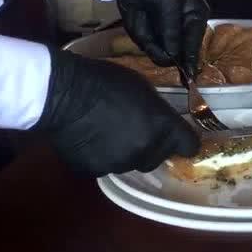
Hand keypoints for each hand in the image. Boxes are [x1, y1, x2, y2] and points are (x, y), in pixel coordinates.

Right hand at [35, 48, 199, 176]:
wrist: (63, 92)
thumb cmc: (104, 80)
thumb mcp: (141, 86)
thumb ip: (156, 109)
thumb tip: (161, 120)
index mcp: (162, 126)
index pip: (189, 145)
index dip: (184, 142)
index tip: (179, 139)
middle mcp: (146, 149)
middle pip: (159, 156)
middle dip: (151, 145)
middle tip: (134, 128)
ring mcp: (120, 163)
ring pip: (131, 163)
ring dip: (126, 151)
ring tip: (108, 132)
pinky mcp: (95, 171)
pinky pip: (104, 167)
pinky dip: (100, 156)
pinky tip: (89, 140)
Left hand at [107, 0, 209, 77]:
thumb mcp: (168, 1)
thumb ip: (171, 30)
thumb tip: (173, 55)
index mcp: (197, 16)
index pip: (195, 43)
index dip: (191, 61)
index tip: (189, 78)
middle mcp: (184, 27)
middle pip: (177, 52)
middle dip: (162, 46)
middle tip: (150, 24)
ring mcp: (166, 32)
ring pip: (159, 50)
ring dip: (148, 39)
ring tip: (143, 15)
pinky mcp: (151, 33)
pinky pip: (146, 44)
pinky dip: (140, 34)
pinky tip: (138, 16)